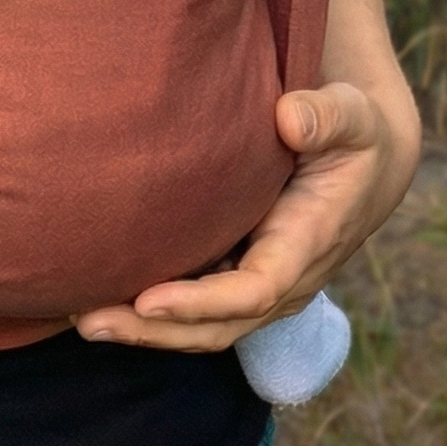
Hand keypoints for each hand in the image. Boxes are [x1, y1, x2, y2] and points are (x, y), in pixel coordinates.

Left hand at [74, 82, 414, 351]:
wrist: (365, 162)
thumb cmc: (354, 133)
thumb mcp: (352, 116)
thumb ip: (326, 115)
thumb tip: (289, 118)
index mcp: (308, 244)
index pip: (254, 290)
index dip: (200, 301)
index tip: (147, 298)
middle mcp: (285, 280)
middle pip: (217, 326)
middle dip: (154, 330)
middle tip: (88, 319)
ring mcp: (262, 284)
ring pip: (202, 326)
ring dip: (143, 329)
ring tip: (80, 317)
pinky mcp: (241, 272)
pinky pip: (196, 308)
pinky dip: (151, 312)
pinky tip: (102, 297)